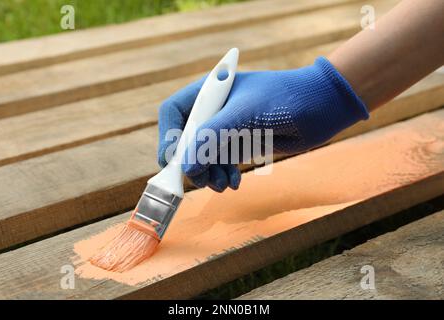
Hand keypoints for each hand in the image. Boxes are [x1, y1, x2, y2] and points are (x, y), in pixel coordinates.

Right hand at [157, 57, 368, 191]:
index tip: (172, 162)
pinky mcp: (241, 143)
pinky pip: (222, 163)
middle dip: (193, 162)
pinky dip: (224, 175)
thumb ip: (211, 138)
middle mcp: (215, 110)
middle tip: (202, 180)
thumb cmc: (283, 99)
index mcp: (209, 92)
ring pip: (204, 156)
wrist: (322, 107)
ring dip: (209, 174)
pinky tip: (234, 183)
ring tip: (222, 186)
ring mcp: (228, 127)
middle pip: (187, 139)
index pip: (174, 113)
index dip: (168, 137)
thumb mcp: (244, 114)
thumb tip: (186, 168)